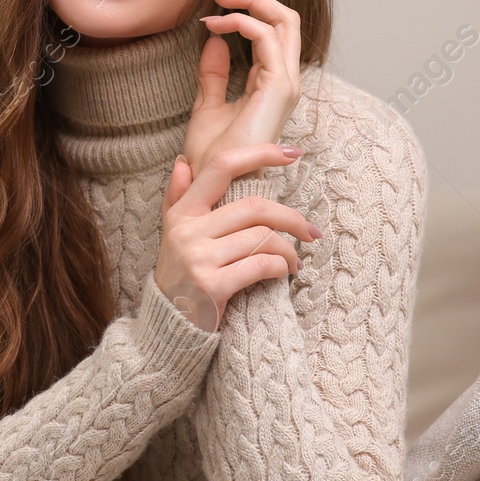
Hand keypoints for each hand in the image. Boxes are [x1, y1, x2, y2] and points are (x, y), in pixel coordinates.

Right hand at [154, 142, 319, 332]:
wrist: (169, 327)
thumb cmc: (181, 276)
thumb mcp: (172, 234)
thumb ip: (177, 197)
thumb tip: (183, 160)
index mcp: (182, 212)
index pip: (221, 167)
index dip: (260, 154)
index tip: (293, 152)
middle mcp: (187, 231)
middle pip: (254, 207)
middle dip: (291, 218)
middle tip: (310, 232)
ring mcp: (198, 258)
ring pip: (262, 238)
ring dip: (288, 251)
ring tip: (294, 262)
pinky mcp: (212, 285)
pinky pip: (261, 265)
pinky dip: (280, 268)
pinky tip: (283, 273)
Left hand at [183, 0, 303, 181]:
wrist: (216, 189)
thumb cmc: (213, 159)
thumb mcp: (207, 107)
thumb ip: (213, 73)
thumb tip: (211, 40)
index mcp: (271, 79)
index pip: (267, 22)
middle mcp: (285, 76)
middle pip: (280, 10)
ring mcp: (287, 81)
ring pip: (281, 16)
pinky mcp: (280, 86)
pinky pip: (265, 36)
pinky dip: (239, 20)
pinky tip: (212, 21)